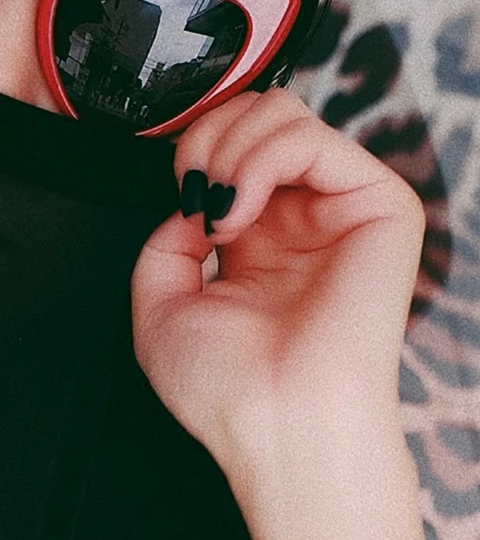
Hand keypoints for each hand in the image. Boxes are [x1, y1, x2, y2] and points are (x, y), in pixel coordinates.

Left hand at [131, 88, 430, 539]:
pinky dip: (257, 162)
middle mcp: (298, 214)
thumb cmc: (226, 387)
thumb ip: (165, 238)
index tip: (178, 198)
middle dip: (205, 136)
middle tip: (194, 192)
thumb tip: (195, 196)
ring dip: (227, 149)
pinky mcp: (378, 207)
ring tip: (218, 211)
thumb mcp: (160, 302)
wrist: (277, 428)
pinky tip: (240, 213)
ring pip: (281, 112)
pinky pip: (311, 138)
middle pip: (254, 110)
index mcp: (257, 231)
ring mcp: (338, 206)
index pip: (229, 138)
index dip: (190, 147)